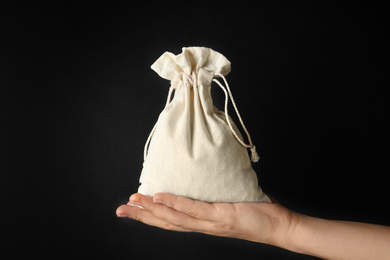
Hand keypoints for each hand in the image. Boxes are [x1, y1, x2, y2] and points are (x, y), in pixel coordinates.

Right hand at [116, 193, 294, 244]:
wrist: (278, 225)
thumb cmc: (254, 211)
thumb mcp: (227, 203)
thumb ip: (212, 195)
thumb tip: (204, 176)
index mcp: (202, 223)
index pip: (170, 221)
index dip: (148, 217)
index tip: (130, 209)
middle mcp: (202, 226)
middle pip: (166, 223)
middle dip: (141, 217)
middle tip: (120, 209)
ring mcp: (210, 223)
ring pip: (175, 218)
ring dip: (151, 210)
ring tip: (133, 201)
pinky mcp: (221, 217)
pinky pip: (194, 210)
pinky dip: (175, 204)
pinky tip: (160, 197)